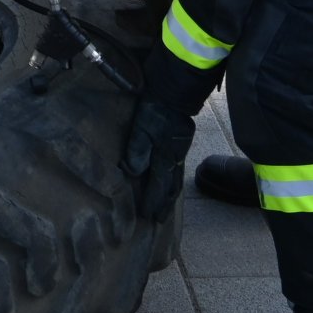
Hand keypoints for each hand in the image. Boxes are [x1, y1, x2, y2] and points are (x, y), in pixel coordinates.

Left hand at [119, 98, 194, 221]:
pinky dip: (173, 182)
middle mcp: (175, 158)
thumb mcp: (142, 128)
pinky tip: (168, 184)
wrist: (175, 91)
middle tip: (159, 220)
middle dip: (165, 204)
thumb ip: (137, 150)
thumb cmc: (155, 109)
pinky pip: (176, 170)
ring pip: (176, 180)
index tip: (148, 216)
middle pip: (172, 187)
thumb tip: (132, 173)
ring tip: (165, 208)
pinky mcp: (179, 145)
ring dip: (170, 195)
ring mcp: (179, 152)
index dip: (153, 201)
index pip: (159, 185)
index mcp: (166, 156)